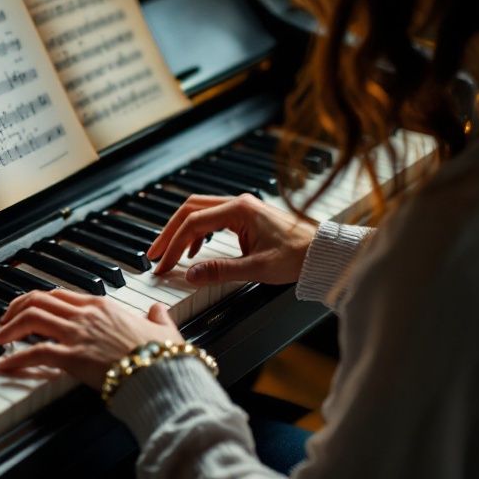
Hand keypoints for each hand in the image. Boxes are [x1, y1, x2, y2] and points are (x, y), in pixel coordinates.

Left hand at [0, 289, 182, 388]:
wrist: (164, 374)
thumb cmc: (165, 356)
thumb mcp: (165, 329)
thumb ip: (158, 317)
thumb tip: (158, 312)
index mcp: (103, 306)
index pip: (60, 294)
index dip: (38, 299)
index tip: (26, 308)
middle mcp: (86, 315)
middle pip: (38, 300)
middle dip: (15, 309)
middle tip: (3, 321)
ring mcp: (78, 335)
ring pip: (31, 318)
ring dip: (8, 328)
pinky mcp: (73, 357)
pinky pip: (35, 353)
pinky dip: (14, 359)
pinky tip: (2, 366)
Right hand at [147, 193, 317, 284]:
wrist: (323, 251)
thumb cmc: (298, 256)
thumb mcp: (257, 268)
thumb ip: (220, 271)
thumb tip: (190, 274)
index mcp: (239, 210)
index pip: (193, 224)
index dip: (174, 245)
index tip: (162, 264)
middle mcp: (238, 203)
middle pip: (190, 210)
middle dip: (169, 232)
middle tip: (155, 253)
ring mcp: (242, 207)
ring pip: (199, 211)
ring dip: (181, 230)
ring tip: (168, 252)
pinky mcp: (245, 215)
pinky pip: (211, 217)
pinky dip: (197, 231)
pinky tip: (195, 249)